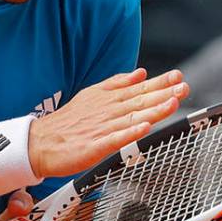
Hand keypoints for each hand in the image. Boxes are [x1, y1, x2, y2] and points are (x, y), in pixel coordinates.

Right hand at [28, 68, 188, 177]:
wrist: (38, 143)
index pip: (138, 90)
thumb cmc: (66, 123)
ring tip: (171, 103)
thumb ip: (116, 84)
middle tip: (183, 87)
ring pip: (131, 118)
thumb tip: (139, 73)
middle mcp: (106, 111)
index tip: (178, 77)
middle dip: (163, 94)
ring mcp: (101, 128)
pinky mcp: (93, 146)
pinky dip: (130, 133)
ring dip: (153, 110)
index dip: (159, 83)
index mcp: (107, 99)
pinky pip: (115, 140)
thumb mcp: (91, 95)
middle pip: (139, 101)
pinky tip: (144, 129)